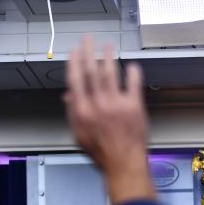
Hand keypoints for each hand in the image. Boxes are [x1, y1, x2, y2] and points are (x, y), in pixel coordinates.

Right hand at [63, 36, 153, 203]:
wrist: (124, 165)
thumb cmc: (103, 154)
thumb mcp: (80, 136)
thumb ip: (73, 114)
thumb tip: (69, 96)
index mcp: (83, 112)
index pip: (75, 80)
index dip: (74, 63)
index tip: (74, 51)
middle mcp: (98, 105)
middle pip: (91, 71)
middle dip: (88, 52)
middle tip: (88, 39)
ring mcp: (117, 105)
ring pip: (111, 73)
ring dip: (108, 57)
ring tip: (108, 45)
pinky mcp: (134, 107)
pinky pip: (133, 84)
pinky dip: (133, 73)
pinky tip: (132, 65)